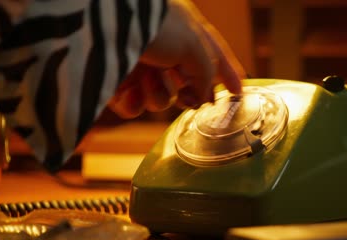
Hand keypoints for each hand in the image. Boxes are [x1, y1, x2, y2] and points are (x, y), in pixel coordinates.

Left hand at [109, 0, 245, 117]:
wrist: (107, 25)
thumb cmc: (156, 25)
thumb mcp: (194, 45)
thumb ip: (207, 73)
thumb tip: (205, 96)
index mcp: (185, 31)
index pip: (213, 54)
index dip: (227, 73)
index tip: (239, 91)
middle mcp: (164, 49)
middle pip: (186, 83)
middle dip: (190, 93)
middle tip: (193, 100)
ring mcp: (140, 66)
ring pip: (162, 99)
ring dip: (160, 94)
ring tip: (151, 77)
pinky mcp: (117, 82)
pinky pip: (134, 107)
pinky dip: (135, 104)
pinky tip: (131, 92)